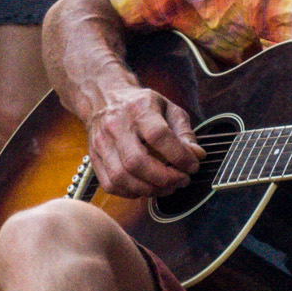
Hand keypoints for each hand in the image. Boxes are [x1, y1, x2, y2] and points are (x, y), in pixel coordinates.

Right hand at [86, 85, 202, 197]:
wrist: (104, 98)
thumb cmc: (141, 106)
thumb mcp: (169, 108)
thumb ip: (184, 133)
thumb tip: (197, 155)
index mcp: (139, 110)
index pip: (158, 136)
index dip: (179, 156)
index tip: (193, 166)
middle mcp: (116, 127)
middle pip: (137, 162)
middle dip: (164, 178)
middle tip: (181, 180)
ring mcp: (101, 144)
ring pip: (121, 177)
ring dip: (149, 189)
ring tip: (168, 187)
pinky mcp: (94, 158)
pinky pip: (110, 185)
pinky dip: (132, 193)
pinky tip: (147, 188)